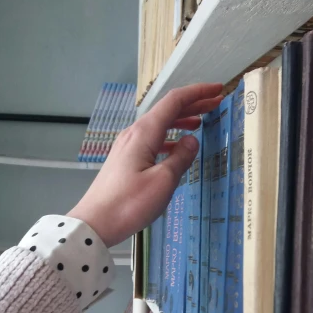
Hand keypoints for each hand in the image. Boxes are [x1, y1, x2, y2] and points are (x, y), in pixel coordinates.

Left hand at [68, 83, 222, 246]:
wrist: (95, 223)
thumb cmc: (129, 204)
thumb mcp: (163, 182)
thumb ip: (181, 158)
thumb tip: (192, 141)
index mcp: (144, 133)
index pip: (174, 101)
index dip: (197, 93)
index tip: (217, 89)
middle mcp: (135, 133)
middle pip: (167, 110)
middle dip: (192, 104)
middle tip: (215, 102)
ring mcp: (128, 146)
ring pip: (159, 125)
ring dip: (181, 120)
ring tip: (201, 122)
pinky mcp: (126, 159)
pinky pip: (152, 139)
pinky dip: (170, 137)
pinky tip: (179, 147)